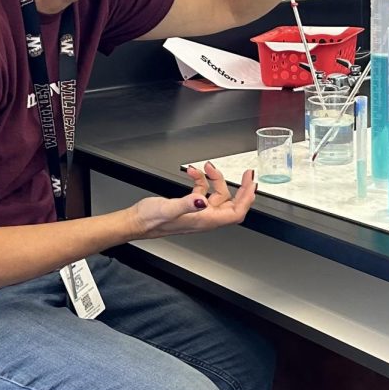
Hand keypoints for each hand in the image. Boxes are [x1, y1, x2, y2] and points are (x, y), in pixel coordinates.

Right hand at [128, 162, 255, 238]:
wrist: (135, 222)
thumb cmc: (150, 220)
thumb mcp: (168, 208)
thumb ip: (186, 203)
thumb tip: (201, 200)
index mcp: (204, 220)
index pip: (236, 212)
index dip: (248, 198)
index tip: (252, 183)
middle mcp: (204, 217)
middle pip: (232, 203)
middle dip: (238, 187)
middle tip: (244, 174)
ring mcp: (197, 212)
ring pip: (216, 194)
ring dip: (214, 179)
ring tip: (206, 167)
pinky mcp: (189, 206)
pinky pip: (202, 191)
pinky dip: (200, 180)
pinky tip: (192, 172)